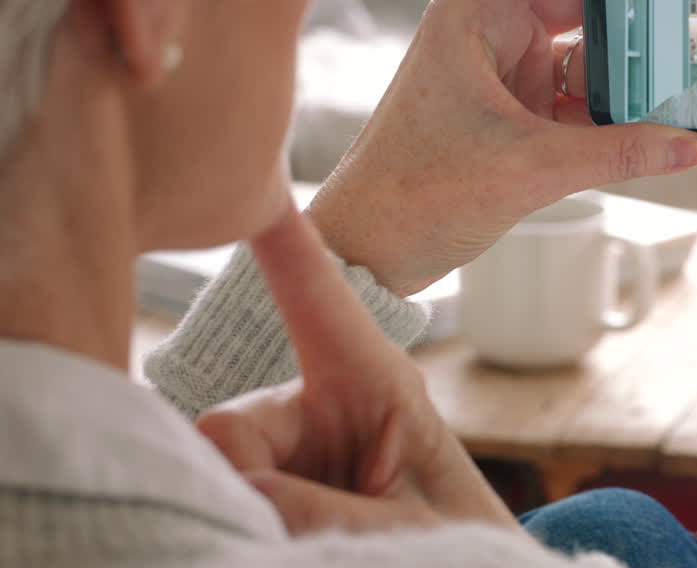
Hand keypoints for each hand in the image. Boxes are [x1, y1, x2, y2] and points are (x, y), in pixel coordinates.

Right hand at [196, 203, 519, 535]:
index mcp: (375, 383)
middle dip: (246, 482)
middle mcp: (322, 399)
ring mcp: (290, 439)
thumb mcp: (405, 528)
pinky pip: (219, 487)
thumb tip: (234, 485)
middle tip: (305, 535)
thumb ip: (325, 508)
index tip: (254, 190)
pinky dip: (237, 519)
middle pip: (232, 426)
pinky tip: (281, 541)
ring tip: (309, 544)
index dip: (283, 244)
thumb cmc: (453, 544)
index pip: (317, 298)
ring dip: (246, 510)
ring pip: (218, 464)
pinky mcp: (268, 475)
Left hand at [305, 0, 696, 296]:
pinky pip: (580, 93)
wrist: (369, 248)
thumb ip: (618, 154)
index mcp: (475, 12)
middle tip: (696, 8)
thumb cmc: (413, 195)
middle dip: (640, 0)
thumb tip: (691, 146)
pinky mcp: (517, 110)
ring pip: (588, 46)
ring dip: (632, 64)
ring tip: (685, 78)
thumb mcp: (529, 170)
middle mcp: (491, 29)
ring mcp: (506, 70)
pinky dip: (616, 107)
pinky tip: (655, 122)